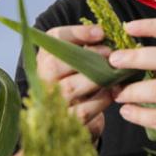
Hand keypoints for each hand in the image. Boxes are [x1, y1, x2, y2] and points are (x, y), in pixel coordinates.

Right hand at [37, 24, 113, 142]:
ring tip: (114, 75)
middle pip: (55, 65)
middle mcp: (41, 79)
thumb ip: (88, 43)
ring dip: (96, 80)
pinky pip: (82, 110)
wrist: (71, 116)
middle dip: (88, 59)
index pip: (54, 38)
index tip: (101, 33)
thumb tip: (103, 33)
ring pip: (69, 88)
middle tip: (111, 56)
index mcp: (45, 56)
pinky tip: (112, 92)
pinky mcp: (62, 123)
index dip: (78, 33)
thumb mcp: (79, 57)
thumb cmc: (80, 78)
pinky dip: (101, 100)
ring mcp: (48, 103)